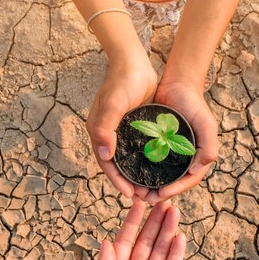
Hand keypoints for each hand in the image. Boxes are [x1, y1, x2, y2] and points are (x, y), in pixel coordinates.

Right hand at [86, 53, 157, 197]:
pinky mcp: (136, 127)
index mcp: (100, 132)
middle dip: (129, 183)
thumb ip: (105, 127)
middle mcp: (110, 134)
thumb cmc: (122, 80)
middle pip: (118, 166)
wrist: (133, 61)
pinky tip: (159, 170)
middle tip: (145, 198)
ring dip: (138, 175)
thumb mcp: (113, 103)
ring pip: (129, 160)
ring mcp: (123, 131)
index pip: (107, 164)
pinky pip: (139, 149)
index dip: (117, 181)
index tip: (130, 195)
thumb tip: (104, 155)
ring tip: (153, 189)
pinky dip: (146, 162)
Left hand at [146, 76, 218, 202]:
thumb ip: (208, 146)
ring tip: (135, 191)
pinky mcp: (155, 142)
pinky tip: (129, 173)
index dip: (175, 190)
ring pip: (158, 173)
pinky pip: (148, 159)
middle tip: (144, 198)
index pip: (188, 180)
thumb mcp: (206, 124)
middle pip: (172, 181)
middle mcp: (183, 156)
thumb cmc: (194, 103)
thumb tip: (197, 170)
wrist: (176, 83)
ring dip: (148, 184)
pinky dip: (140, 169)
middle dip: (159, 192)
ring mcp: (168, 150)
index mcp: (197, 156)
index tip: (160, 195)